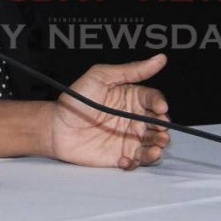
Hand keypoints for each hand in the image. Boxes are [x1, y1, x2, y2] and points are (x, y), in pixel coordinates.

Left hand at [50, 54, 170, 169]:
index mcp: (132, 98)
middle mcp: (135, 118)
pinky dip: (137, 162)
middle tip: (160, 132)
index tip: (160, 108)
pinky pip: (137, 162)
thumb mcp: (101, 77)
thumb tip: (160, 58)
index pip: (154, 100)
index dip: (160, 104)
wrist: (56, 125)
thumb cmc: (76, 98)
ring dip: (157, 147)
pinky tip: (125, 159)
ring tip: (153, 149)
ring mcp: (130, 137)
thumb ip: (131, 70)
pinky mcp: (122, 155)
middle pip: (159, 124)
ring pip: (154, 144)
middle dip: (163, 129)